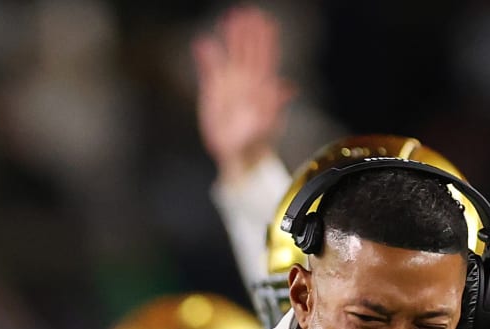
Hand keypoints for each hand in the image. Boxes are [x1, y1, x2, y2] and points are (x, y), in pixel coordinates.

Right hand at [192, 5, 296, 183]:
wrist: (238, 154)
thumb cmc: (256, 141)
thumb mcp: (268, 125)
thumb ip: (275, 105)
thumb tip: (289, 87)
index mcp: (262, 86)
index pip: (264, 56)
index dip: (264, 38)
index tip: (264, 20)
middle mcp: (247, 81)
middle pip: (248, 50)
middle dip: (247, 30)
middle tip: (245, 11)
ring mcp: (230, 84)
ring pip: (231, 54)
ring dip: (230, 36)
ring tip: (228, 17)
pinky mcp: (213, 91)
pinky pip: (208, 69)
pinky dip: (205, 56)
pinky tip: (200, 43)